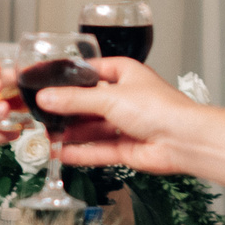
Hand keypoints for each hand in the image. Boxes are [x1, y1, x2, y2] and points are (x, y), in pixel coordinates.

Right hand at [35, 57, 207, 172]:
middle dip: (67, 110)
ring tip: (47, 135)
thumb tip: (47, 98)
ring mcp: (126, 124)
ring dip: (71, 133)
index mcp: (125, 74)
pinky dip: (81, 152)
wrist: (182, 140)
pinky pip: (98, 150)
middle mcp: (126, 98)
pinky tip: (62, 153)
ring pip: (92, 128)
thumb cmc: (160, 109)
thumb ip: (74, 100)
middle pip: (89, 103)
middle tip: (42, 113)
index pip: (92, 71)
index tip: (47, 83)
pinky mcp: (126, 148)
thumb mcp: (109, 97)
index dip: (70, 77)